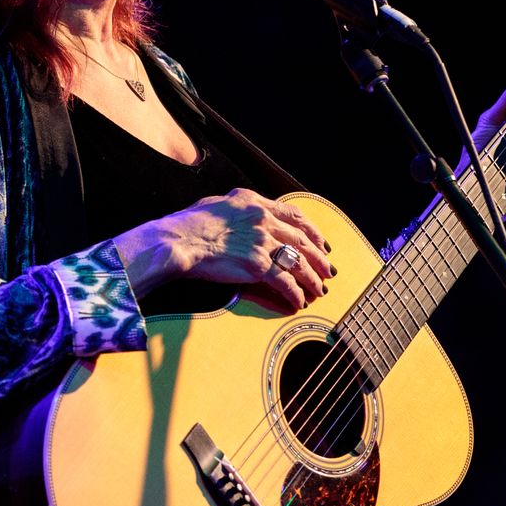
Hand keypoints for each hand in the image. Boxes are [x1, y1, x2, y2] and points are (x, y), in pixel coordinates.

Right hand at [117, 188, 334, 310]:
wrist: (178, 241)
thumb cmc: (188, 225)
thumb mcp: (217, 204)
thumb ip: (236, 206)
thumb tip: (239, 208)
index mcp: (255, 203)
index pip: (294, 216)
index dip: (313, 231)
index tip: (321, 243)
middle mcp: (263, 219)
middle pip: (302, 240)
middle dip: (319, 258)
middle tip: (328, 271)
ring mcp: (262, 242)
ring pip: (299, 262)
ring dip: (313, 279)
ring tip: (319, 291)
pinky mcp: (257, 265)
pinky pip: (285, 282)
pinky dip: (295, 294)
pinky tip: (298, 302)